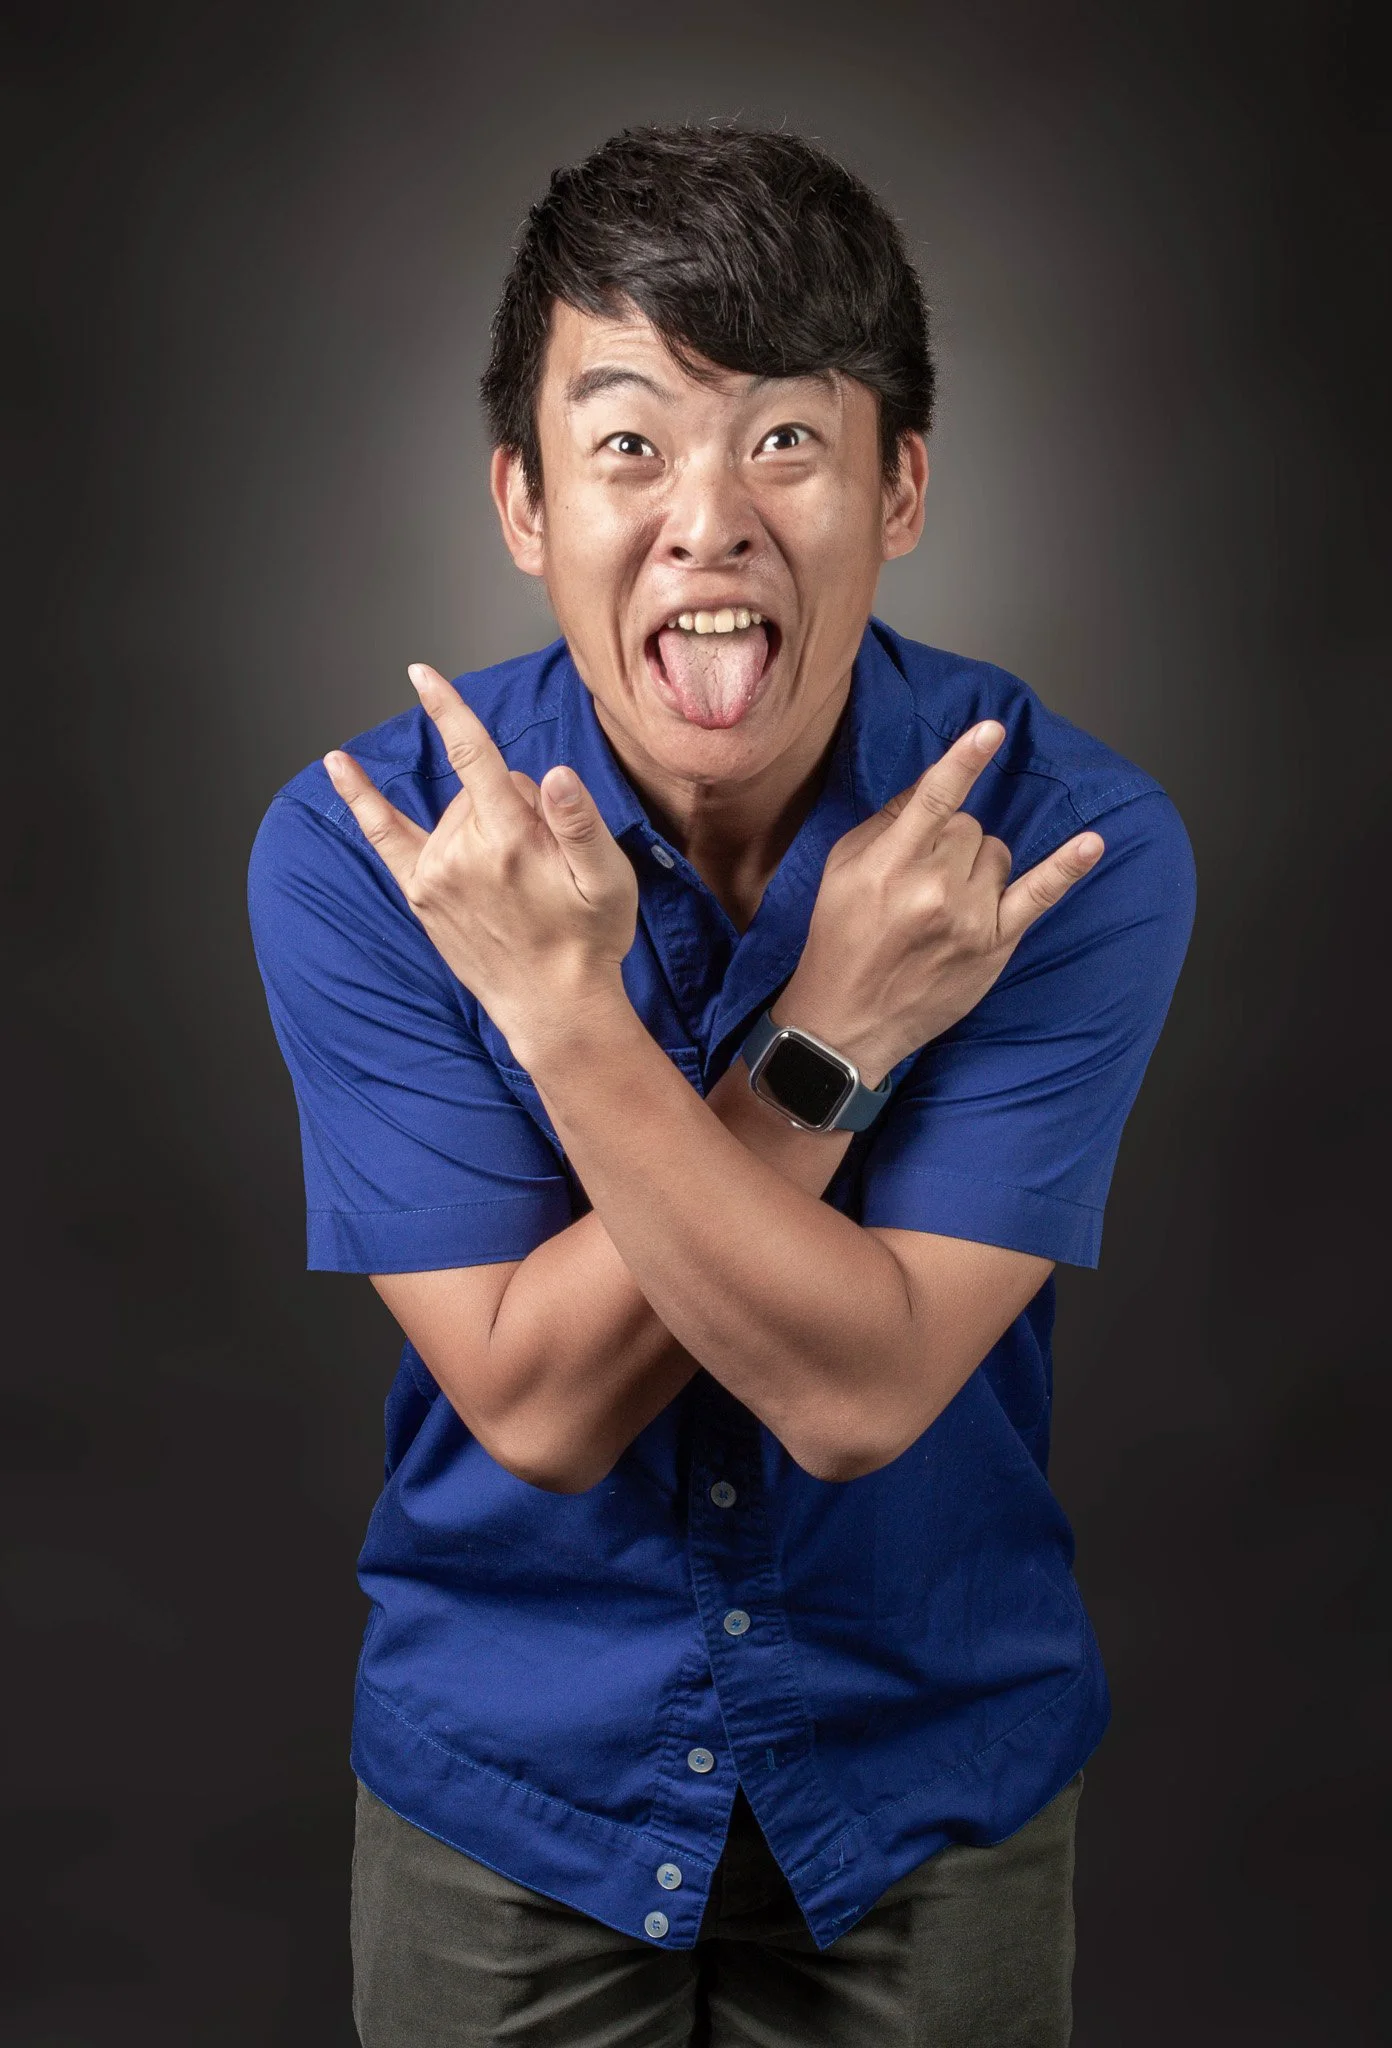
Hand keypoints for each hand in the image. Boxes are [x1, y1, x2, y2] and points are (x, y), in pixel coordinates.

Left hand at [323, 664, 638, 1060]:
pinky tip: (337, 764)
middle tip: (547, 859)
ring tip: (518, 876)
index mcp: (510, 839)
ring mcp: (434, 873)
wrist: (553, 1007)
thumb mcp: (609, 880)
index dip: (448, 710)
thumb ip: (582, 823)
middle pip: (482, 787)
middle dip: (514, 803)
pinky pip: (384, 834)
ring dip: (483, 822)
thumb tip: (554, 774)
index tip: (421, 673)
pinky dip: (361, 799)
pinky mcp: (420, 893)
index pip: (473, 756)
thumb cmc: (589, 940)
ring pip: (454, 811)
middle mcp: (462, 852)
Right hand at [775, 720, 1103, 1084]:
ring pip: (997, 852)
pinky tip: (1093, 844)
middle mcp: (932, 888)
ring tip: (944, 902)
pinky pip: (1040, 893)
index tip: (992, 729)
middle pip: (970, 827)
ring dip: (978, 865)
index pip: (932, 800)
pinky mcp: (995, 943)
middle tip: (920, 881)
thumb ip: (885, 824)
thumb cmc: (839, 939)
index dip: (963, 761)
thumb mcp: (841, 871)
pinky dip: (1067, 867)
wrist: (847, 1021)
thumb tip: (932, 790)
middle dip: (950, 842)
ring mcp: (970, 918)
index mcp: (888, 865)